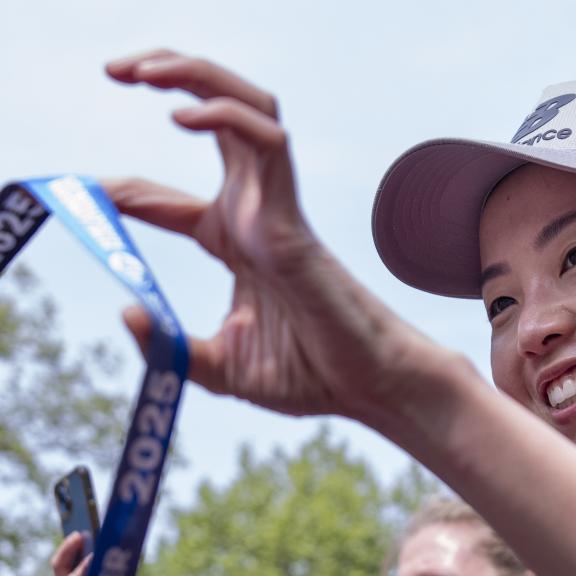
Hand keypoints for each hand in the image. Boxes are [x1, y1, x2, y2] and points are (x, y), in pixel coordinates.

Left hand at [104, 52, 445, 426]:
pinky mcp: (294, 220)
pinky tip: (183, 117)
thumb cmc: (310, 376)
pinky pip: (267, 143)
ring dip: (194, 73)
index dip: (128, 193)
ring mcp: (275, 209)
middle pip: (211, 114)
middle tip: (113, 69)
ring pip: (242, 105)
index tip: (91, 194)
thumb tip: (126, 310)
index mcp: (234, 243)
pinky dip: (226, 117)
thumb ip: (170, 347)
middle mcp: (253, 213)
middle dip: (164, 76)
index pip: (169, 202)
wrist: (366, 387)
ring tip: (145, 69)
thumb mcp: (220, 368)